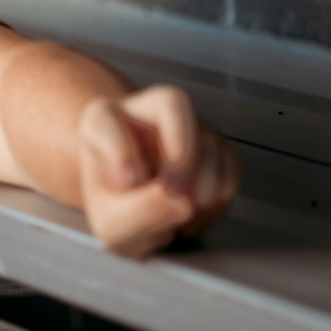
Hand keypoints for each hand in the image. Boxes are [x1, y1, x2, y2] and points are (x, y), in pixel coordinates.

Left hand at [78, 86, 239, 256]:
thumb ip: (140, 214)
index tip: (129, 180)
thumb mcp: (115, 225)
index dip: (120, 147)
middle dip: (180, 151)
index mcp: (101, 121)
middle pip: (173, 104)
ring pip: (208, 140)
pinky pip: (229, 162)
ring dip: (202, 187)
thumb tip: (182, 203)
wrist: (140, 211)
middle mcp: (143, 111)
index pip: (106, 119)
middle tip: (175, 193)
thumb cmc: (118, 209)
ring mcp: (184, 123)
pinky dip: (219, 196)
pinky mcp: (214, 142)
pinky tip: (196, 214)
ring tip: (180, 216)